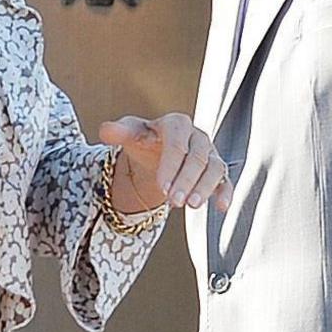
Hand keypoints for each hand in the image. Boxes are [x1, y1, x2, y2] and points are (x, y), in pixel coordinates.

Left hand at [99, 113, 229, 211]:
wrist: (157, 151)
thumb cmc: (144, 140)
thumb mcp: (130, 134)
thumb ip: (119, 132)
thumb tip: (105, 131)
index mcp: (177, 124)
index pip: (177, 143)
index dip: (171, 165)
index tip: (162, 187)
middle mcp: (197, 137)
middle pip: (198, 157)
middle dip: (186, 181)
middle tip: (174, 202)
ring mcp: (209, 154)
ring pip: (215, 168)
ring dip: (205, 188)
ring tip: (191, 206)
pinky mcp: (216, 171)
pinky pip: (225, 180)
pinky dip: (226, 193)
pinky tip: (221, 207)